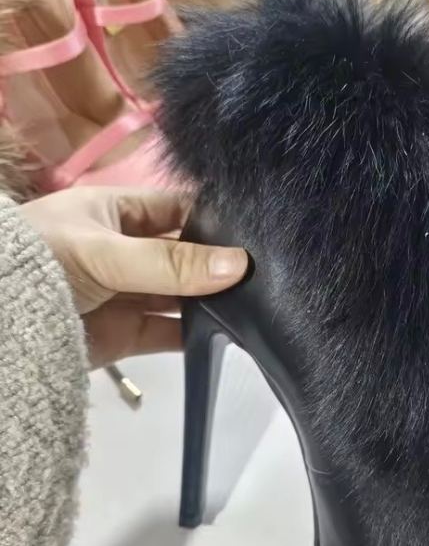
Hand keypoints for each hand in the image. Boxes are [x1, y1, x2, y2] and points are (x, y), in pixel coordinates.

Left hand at [21, 187, 247, 366]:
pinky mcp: (128, 333)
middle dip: (220, 265)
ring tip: (258, 304)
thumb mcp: (106, 253)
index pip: (178, 209)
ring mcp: (128, 294)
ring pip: (182, 296)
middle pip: (186, 256)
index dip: (216, 219)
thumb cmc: (42, 264)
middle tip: (268, 273)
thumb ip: (172, 263)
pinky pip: (171, 332)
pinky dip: (197, 336)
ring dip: (212, 302)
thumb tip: (239, 265)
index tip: (260, 232)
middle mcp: (127, 252)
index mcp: (117, 213)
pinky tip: (231, 334)